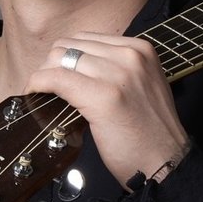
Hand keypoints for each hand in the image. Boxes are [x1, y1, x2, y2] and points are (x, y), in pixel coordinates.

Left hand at [24, 33, 188, 187]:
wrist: (167, 163)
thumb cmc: (151, 133)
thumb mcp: (143, 85)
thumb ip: (118, 69)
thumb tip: (78, 66)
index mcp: (141, 49)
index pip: (86, 38)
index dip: (66, 56)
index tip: (59, 74)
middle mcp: (131, 56)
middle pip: (70, 45)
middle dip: (51, 64)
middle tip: (48, 88)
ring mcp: (118, 75)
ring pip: (59, 59)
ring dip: (43, 75)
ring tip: (43, 93)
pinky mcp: (103, 97)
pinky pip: (56, 79)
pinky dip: (38, 83)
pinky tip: (35, 94)